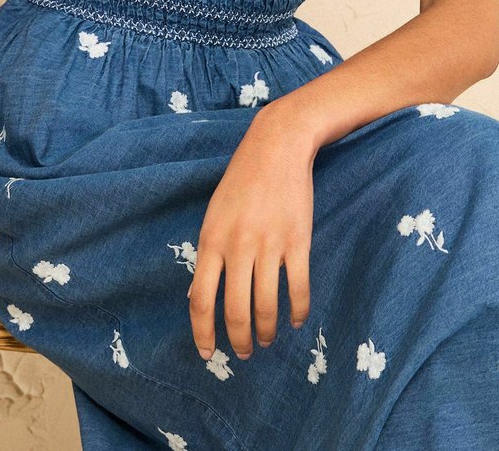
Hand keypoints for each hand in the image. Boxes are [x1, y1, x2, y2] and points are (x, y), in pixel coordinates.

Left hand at [188, 102, 316, 361]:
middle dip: (238, 340)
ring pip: (266, 305)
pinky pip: (298, 288)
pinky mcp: (298, 240)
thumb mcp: (214, 212)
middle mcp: (238, 246)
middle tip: (244, 353)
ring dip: (267, 331)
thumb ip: (210, 251)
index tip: (207, 354)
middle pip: (235, 310)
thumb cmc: (243, 178)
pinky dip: (298, 311)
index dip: (203, 333)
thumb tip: (202, 295)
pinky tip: (297, 319)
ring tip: (268, 340)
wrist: (277, 144)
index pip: (200, 299)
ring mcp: (269, 244)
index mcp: (211, 240)